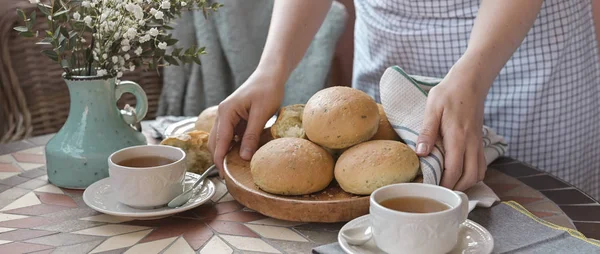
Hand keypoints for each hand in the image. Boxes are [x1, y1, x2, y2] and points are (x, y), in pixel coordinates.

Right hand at [208, 69, 284, 176]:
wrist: (270, 75)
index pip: (219, 142)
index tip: (225, 176)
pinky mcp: (235, 119)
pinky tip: (242, 155)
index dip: (220, 160)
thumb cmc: (267, 90)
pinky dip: (234, 147)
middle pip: (215, 143)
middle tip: (230, 177)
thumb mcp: (261, 114)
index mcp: (226, 113)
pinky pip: (231, 136)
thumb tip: (244, 157)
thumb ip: (252, 136)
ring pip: (222, 140)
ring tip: (235, 169)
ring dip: (226, 153)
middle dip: (220, 159)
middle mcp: (223, 115)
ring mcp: (228, 117)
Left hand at [416, 60, 489, 190]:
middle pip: (470, 177)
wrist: (470, 82)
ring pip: (478, 173)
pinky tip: (460, 174)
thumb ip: (427, 132)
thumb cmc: (448, 94)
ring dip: (466, 183)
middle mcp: (471, 143)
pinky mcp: (480, 141)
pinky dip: (472, 174)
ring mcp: (478, 143)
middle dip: (456, 189)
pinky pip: (481, 164)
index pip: (454, 170)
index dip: (444, 184)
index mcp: (458, 137)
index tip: (431, 190)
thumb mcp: (432, 109)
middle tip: (439, 192)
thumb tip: (420, 153)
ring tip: (448, 186)